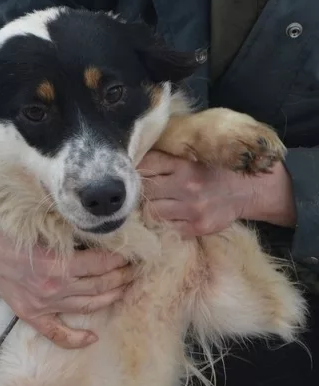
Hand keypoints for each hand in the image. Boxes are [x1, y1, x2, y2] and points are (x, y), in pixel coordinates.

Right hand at [0, 213, 133, 347]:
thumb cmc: (14, 228)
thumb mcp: (45, 222)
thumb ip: (72, 230)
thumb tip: (103, 229)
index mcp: (58, 263)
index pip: (101, 263)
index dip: (121, 258)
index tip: (132, 252)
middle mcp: (54, 287)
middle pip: (99, 285)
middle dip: (121, 277)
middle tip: (134, 270)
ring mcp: (44, 304)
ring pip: (87, 305)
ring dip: (110, 298)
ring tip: (123, 289)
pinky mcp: (32, 314)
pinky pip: (56, 334)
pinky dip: (75, 339)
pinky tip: (92, 338)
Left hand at [140, 150, 296, 235]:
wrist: (249, 189)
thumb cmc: (217, 171)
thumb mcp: (196, 156)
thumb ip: (170, 158)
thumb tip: (138, 160)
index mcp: (185, 164)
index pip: (148, 165)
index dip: (138, 170)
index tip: (136, 174)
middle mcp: (187, 186)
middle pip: (146, 191)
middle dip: (143, 192)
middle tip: (146, 192)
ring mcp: (192, 209)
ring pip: (152, 212)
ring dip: (151, 209)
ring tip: (158, 205)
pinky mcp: (197, 227)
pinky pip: (167, 228)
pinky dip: (164, 224)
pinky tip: (170, 217)